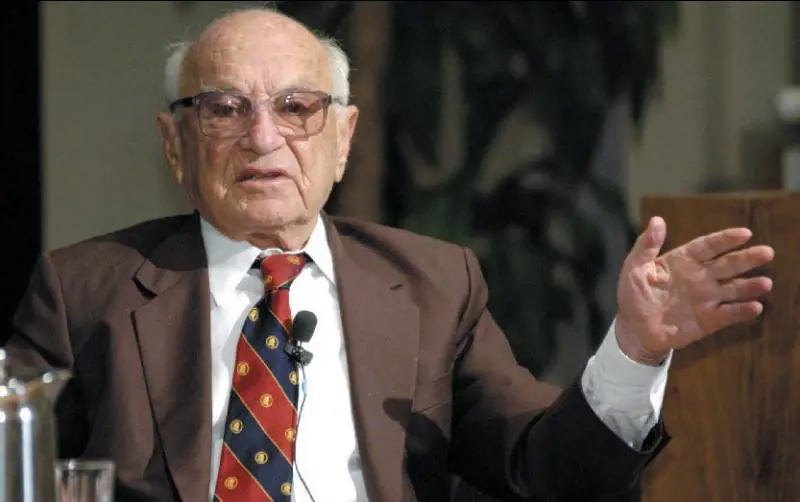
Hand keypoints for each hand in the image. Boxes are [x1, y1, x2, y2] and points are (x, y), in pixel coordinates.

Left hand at [615, 216, 774, 365]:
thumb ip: (646, 245)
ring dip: (749, 286)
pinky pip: (728, 314)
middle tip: (767, 252)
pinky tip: (754, 307)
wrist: (634, 329)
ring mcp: (706, 298)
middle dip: (747, 258)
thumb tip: (656, 220)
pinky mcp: (709, 320)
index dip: (725, 239)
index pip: (707, 246)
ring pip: (733, 289)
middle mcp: (700, 277)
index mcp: (683, 260)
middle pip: (727, 264)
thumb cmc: (634, 294)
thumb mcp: (634, 267)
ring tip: (765, 283)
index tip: (744, 233)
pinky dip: (741, 311)